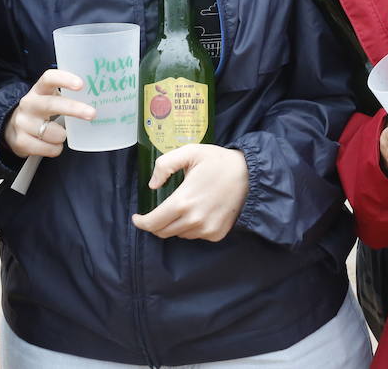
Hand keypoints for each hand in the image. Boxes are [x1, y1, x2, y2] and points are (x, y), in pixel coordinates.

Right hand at [3, 69, 95, 158]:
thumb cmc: (41, 111)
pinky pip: (49, 148)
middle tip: (92, 113)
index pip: (49, 78)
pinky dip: (55, 148)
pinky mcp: (21, 141)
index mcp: (39, 90)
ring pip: (54, 132)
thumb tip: (100, 98)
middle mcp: (29, 103)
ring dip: (62, 136)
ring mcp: (22, 122)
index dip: (64, 80)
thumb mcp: (50, 98)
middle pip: (52, 104)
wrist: (12, 129)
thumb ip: (68, 95)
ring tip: (59, 133)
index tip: (81, 84)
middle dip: (74, 109)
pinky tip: (50, 144)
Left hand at [131, 144, 248, 240]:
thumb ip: (165, 165)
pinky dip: (191, 227)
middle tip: (156, 213)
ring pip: (179, 234)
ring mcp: (206, 229)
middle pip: (163, 232)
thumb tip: (152, 184)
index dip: (141, 222)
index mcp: (183, 202)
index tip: (137, 218)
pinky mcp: (217, 234)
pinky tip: (197, 212)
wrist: (250, 175)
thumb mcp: (190, 152)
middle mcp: (193, 220)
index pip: (153, 223)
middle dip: (155, 224)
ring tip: (182, 207)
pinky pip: (195, 235)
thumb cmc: (218, 161)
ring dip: (174, 225)